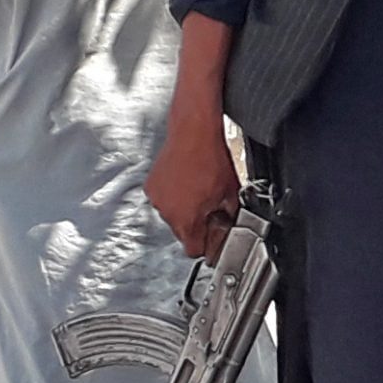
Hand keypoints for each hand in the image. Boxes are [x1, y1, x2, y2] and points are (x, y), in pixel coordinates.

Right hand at [146, 118, 240, 258]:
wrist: (194, 132)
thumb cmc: (211, 157)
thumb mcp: (231, 194)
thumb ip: (229, 218)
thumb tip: (229, 226)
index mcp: (186, 220)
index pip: (194, 250)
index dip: (207, 244)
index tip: (214, 237)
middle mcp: (166, 212)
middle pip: (183, 233)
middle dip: (197, 224)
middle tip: (210, 207)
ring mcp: (156, 198)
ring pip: (173, 215)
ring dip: (184, 208)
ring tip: (198, 189)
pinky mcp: (151, 185)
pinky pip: (164, 199)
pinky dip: (174, 195)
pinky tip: (187, 181)